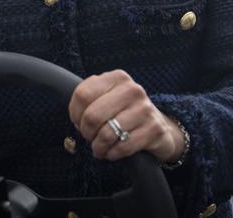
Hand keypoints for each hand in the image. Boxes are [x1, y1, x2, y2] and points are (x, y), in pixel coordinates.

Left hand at [68, 69, 184, 163]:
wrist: (157, 127)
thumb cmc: (124, 113)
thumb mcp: (107, 99)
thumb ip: (89, 100)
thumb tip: (76, 119)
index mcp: (117, 78)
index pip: (82, 94)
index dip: (75, 114)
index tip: (80, 122)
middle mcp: (132, 90)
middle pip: (92, 116)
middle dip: (86, 132)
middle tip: (90, 137)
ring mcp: (145, 109)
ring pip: (106, 134)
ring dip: (98, 147)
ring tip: (100, 148)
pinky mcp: (154, 129)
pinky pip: (122, 147)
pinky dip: (112, 154)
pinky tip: (112, 152)